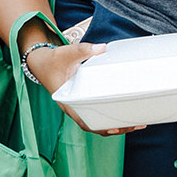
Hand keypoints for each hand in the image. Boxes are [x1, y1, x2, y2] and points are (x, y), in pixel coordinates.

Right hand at [28, 41, 144, 136]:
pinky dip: (109, 114)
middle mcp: (73, 107)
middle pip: (95, 125)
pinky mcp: (82, 99)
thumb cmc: (53, 61)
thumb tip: (102, 48)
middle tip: (135, 125)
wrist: (42, 62)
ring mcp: (78, 105)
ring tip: (135, 123)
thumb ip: (83, 50)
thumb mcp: (67, 54)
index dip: (100, 127)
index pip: (84, 121)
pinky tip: (123, 110)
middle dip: (115, 128)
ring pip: (97, 121)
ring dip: (115, 124)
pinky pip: (96, 112)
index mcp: (68, 101)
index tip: (115, 128)